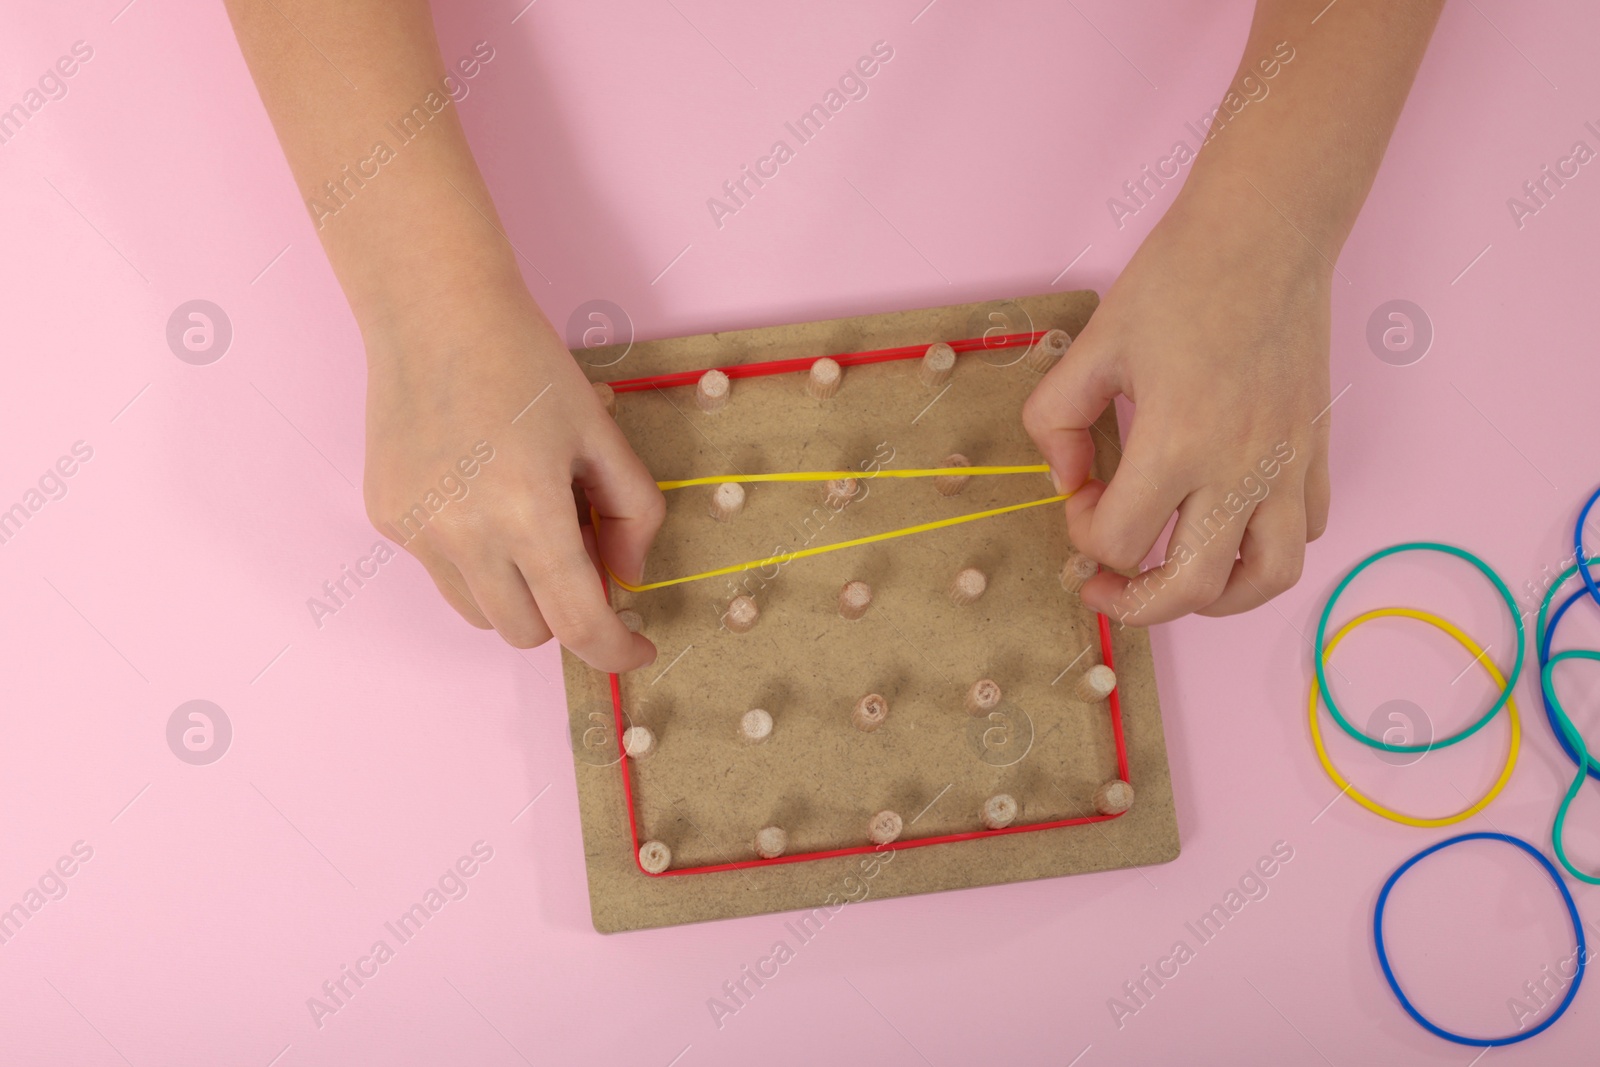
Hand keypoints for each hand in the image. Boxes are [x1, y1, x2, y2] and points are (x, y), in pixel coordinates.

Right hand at [362, 287, 662, 670]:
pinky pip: (442, 572)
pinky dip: (475, 559)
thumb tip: (627, 579)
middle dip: (564, 614)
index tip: (635, 648)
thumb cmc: (528, 365)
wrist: (435, 313)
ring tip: (527, 521)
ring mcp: (418, 531)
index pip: (577, 625)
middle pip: (528, 633)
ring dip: (517, 593)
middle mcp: (465, 535)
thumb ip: (635, 514)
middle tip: (582, 554)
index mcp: (529, 513)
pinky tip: (481, 495)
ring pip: (480, 613)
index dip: (615, 650)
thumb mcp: (602, 435)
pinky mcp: (389, 519)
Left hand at [1023, 182, 1331, 624]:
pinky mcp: (1316, 451)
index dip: (1083, 538)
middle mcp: (1239, 468)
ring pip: (1266, 580)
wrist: (1266, 232)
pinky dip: (1265, 551)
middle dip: (1137, 603)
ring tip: (1178, 581)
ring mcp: (1287, 464)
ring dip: (1215, 599)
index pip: (1118, 542)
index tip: (1080, 499)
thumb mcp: (1092, 345)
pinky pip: (1305, 532)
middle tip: (1108, 586)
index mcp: (1176, 443)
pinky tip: (1228, 527)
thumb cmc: (1178, 280)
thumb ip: (1055, 421)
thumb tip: (1065, 481)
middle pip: (1190, 588)